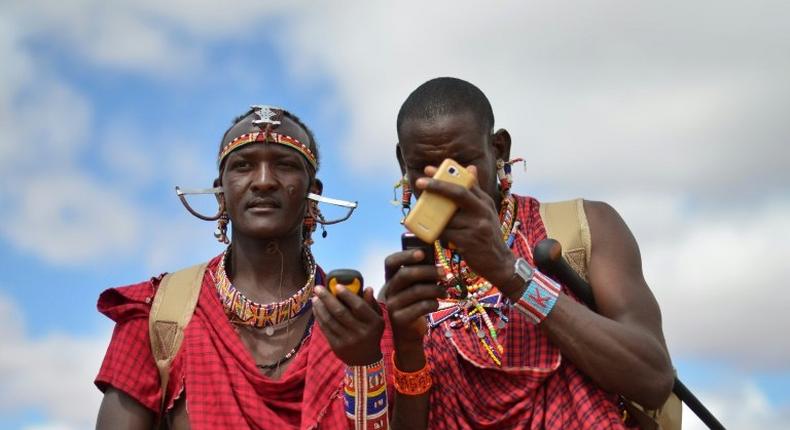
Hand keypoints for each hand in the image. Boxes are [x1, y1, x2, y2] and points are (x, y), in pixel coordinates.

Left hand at [312, 284, 383, 365]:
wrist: (366, 359)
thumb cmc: (371, 332)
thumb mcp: (377, 318)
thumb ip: (371, 303)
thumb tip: (366, 287)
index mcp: (373, 323)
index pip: (359, 306)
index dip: (347, 295)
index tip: (337, 286)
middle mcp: (361, 332)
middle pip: (340, 312)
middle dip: (327, 298)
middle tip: (318, 288)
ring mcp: (347, 340)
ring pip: (330, 320)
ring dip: (320, 307)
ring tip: (315, 298)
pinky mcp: (336, 346)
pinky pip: (325, 329)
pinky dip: (319, 317)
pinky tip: (316, 309)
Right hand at [383, 248, 444, 346]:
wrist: (406, 332)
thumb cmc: (413, 304)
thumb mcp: (412, 288)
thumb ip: (419, 276)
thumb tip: (436, 263)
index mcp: (390, 279)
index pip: (390, 262)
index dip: (405, 255)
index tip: (422, 253)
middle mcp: (388, 291)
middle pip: (405, 275)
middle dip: (427, 271)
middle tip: (444, 272)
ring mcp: (392, 305)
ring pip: (416, 291)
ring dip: (435, 289)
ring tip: (444, 291)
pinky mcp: (400, 319)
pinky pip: (421, 306)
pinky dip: (433, 303)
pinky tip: (437, 304)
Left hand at [415, 165, 517, 295]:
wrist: (500, 263)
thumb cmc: (487, 236)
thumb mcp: (486, 212)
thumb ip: (476, 192)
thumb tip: (470, 168)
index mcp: (485, 202)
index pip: (466, 182)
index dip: (446, 174)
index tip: (428, 169)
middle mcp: (483, 211)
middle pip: (458, 193)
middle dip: (437, 186)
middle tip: (419, 182)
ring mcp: (477, 226)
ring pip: (448, 217)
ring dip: (433, 217)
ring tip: (423, 217)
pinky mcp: (469, 242)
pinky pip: (446, 233)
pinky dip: (437, 233)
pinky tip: (432, 234)